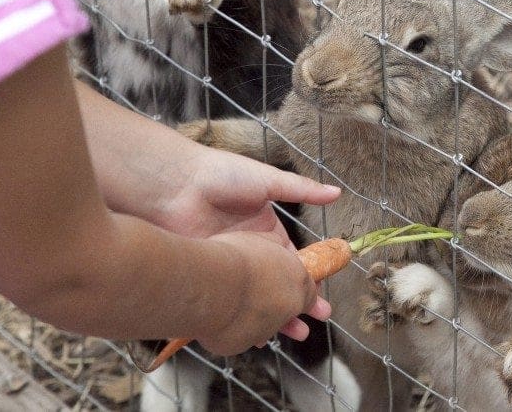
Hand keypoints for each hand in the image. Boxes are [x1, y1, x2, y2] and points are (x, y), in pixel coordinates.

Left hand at [159, 147, 339, 339]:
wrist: (175, 186)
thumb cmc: (222, 176)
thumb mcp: (268, 181)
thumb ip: (302, 190)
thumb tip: (337, 192)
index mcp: (266, 231)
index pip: (293, 261)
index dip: (309, 278)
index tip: (322, 296)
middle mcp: (250, 250)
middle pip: (277, 284)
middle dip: (298, 303)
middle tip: (317, 320)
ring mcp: (228, 264)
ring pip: (255, 297)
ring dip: (273, 316)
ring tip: (294, 335)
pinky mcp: (208, 272)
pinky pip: (228, 302)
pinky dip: (241, 318)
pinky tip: (255, 335)